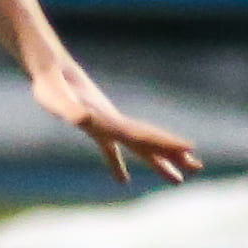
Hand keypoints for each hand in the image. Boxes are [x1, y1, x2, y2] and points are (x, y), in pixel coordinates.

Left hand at [29, 59, 200, 185]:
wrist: (49, 67)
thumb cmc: (49, 84)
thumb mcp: (55, 99)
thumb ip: (70, 110)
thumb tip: (82, 118)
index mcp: (108, 119)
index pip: (142, 135)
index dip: (164, 143)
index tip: (189, 149)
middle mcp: (112, 122)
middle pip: (148, 141)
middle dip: (172, 154)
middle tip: (198, 167)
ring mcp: (105, 124)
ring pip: (137, 146)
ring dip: (157, 161)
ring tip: (177, 179)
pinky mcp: (93, 126)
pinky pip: (110, 149)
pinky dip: (117, 163)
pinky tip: (122, 179)